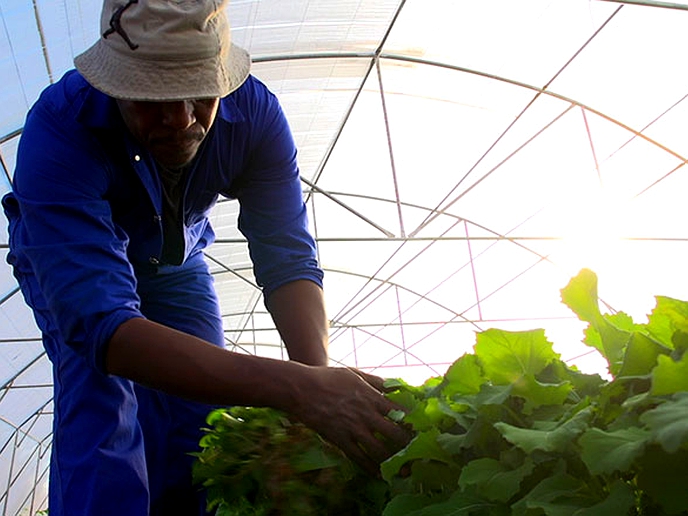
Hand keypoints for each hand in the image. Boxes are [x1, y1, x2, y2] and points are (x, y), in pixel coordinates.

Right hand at [289, 366, 412, 475]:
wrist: (302, 388)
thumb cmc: (328, 378)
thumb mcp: (355, 374)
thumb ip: (375, 381)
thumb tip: (393, 384)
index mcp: (371, 396)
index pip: (400, 412)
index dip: (414, 423)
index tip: (423, 430)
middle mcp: (365, 414)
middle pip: (394, 434)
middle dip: (409, 446)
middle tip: (419, 454)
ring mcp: (353, 428)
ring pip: (379, 450)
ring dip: (393, 461)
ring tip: (404, 470)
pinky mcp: (340, 439)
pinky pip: (358, 457)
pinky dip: (370, 467)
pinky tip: (378, 473)